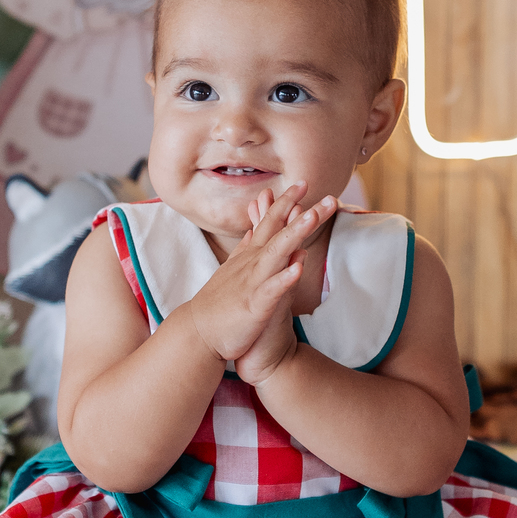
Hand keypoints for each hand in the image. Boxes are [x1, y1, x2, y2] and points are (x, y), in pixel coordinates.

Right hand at [187, 183, 336, 367]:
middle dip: (300, 209)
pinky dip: (284, 278)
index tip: (303, 183)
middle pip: (279, 231)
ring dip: (294, 233)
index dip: (286, 202)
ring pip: (277, 253)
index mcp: (251, 256)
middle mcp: (252, 263)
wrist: (198, 334)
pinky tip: (298, 267)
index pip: (270, 223)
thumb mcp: (234, 270)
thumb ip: (246, 248)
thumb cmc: (219, 304)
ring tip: (312, 216)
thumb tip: (254, 229)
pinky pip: (272, 289)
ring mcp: (253, 282)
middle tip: (318, 188)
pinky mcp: (254, 305)